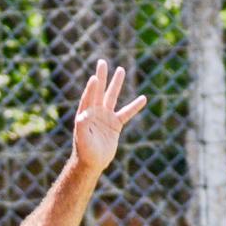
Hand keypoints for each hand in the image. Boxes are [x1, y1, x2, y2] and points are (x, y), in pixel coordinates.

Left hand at [72, 60, 147, 174]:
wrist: (92, 163)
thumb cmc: (84, 151)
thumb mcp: (82, 139)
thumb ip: (82, 126)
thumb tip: (84, 115)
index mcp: (85, 113)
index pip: (89, 96)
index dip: (92, 87)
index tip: (95, 77)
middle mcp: (95, 112)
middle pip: (99, 90)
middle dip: (101, 76)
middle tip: (102, 62)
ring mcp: (105, 117)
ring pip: (112, 97)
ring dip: (116, 84)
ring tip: (121, 70)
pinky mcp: (115, 124)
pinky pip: (126, 113)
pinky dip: (134, 106)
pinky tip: (143, 99)